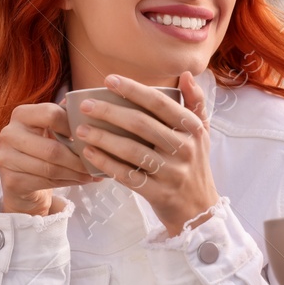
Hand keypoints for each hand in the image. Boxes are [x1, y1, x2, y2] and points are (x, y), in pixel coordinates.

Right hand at [0, 101, 103, 216]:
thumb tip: (93, 113)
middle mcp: (9, 134)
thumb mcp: (49, 130)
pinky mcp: (11, 180)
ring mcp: (6, 158)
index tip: (88, 137)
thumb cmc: (41, 149)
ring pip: (51, 168)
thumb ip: (65, 119)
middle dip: (78, 158)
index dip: (73, 127)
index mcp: (21, 114)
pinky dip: (68, 182)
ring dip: (76, 173)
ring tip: (92, 174)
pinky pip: (46, 182)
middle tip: (96, 163)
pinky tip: (80, 181)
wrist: (21, 180)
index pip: (51, 115)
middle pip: (53, 148)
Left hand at [75, 72, 218, 235]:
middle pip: (141, 124)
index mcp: (192, 129)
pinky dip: (106, 164)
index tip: (109, 80)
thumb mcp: (202, 134)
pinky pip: (128, 176)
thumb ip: (195, 103)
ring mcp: (171, 173)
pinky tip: (89, 154)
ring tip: (81, 130)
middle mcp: (184, 149)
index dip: (134, 90)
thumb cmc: (194, 165)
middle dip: (110, 112)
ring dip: (103, 138)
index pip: (160, 103)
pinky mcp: (158, 193)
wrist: (199, 210)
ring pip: (132, 151)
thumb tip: (185, 74)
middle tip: (86, 105)